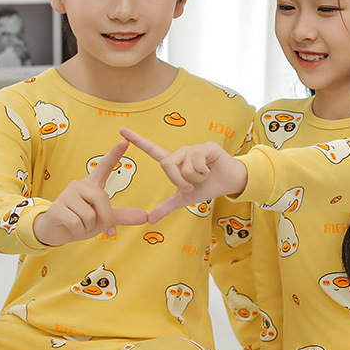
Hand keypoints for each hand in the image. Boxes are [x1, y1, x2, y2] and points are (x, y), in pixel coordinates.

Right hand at [33, 139, 146, 245]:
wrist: (57, 231)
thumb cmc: (81, 221)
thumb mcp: (103, 219)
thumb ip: (122, 216)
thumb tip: (145, 217)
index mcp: (92, 184)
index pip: (105, 165)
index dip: (115, 154)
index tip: (125, 141)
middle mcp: (79, 184)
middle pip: (101, 198)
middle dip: (105, 218)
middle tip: (100, 228)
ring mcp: (66, 194)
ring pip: (89, 215)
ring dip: (89, 227)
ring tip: (80, 226)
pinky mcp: (56, 207)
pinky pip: (77, 222)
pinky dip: (79, 232)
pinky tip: (71, 228)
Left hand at [119, 127, 246, 223]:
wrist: (229, 183)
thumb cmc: (207, 187)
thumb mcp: (185, 199)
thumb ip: (167, 207)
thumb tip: (150, 220)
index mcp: (174, 162)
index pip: (152, 150)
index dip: (137, 140)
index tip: (120, 130)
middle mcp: (181, 152)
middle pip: (167, 164)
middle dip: (178, 180)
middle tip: (190, 186)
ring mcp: (193, 148)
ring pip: (184, 165)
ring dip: (195, 178)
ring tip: (205, 175)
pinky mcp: (206, 146)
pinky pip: (197, 161)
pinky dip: (204, 172)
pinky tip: (212, 169)